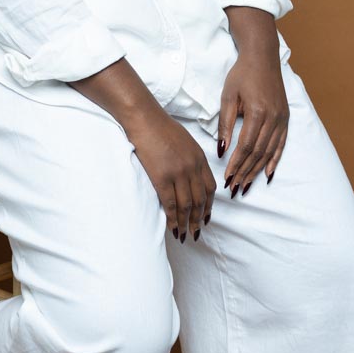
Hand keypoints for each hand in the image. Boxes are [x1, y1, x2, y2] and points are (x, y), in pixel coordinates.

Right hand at [123, 108, 217, 243]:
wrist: (144, 118)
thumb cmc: (159, 126)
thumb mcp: (184, 140)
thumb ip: (190, 158)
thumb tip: (188, 174)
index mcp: (199, 157)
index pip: (210, 187)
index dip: (209, 205)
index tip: (205, 216)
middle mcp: (193, 167)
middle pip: (200, 199)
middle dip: (198, 218)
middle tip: (196, 231)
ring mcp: (178, 173)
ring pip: (187, 205)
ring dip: (186, 222)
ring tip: (185, 234)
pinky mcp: (162, 177)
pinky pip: (171, 203)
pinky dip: (173, 218)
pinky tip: (173, 227)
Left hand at [218, 50, 288, 195]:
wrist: (263, 57)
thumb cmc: (242, 75)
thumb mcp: (228, 97)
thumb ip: (225, 124)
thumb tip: (221, 150)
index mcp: (257, 112)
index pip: (245, 146)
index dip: (236, 164)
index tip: (226, 178)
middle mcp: (273, 118)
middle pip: (258, 153)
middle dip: (245, 172)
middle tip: (234, 188)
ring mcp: (282, 119)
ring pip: (269, 152)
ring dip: (257, 171)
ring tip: (246, 185)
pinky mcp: (285, 118)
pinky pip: (281, 144)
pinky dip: (274, 161)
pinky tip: (268, 174)